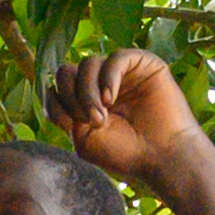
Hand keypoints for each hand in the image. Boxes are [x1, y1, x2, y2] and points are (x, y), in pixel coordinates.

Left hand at [43, 46, 204, 186]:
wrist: (162, 156)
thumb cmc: (125, 152)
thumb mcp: (83, 138)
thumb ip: (65, 114)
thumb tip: (52, 89)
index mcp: (85, 100)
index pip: (56, 86)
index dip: (56, 101)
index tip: (69, 125)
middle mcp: (101, 83)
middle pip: (68, 70)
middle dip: (71, 95)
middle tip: (92, 121)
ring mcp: (121, 72)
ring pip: (88, 63)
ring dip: (87, 91)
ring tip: (101, 117)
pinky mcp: (143, 63)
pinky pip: (115, 58)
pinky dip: (108, 77)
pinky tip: (111, 98)